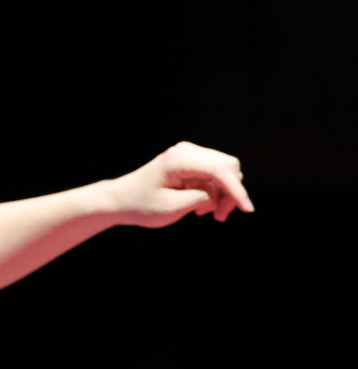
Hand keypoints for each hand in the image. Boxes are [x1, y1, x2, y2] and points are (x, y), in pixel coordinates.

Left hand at [110, 141, 253, 227]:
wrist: (120, 200)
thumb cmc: (141, 205)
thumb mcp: (171, 208)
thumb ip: (200, 198)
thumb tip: (220, 192)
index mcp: (179, 160)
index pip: (219, 170)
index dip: (237, 191)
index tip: (247, 210)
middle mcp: (186, 151)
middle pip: (228, 167)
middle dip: (230, 193)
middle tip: (219, 217)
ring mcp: (188, 154)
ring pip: (224, 170)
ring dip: (222, 193)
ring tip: (206, 214)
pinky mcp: (189, 161)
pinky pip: (214, 173)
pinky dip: (214, 190)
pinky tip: (202, 206)